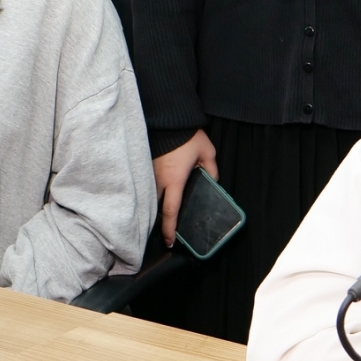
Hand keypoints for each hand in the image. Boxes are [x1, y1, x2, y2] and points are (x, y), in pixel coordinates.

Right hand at [152, 129, 218, 246]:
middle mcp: (158, 180)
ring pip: (151, 197)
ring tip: (162, 215)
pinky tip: (159, 194)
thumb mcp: (207, 152)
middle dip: (160, 222)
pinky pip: (148, 185)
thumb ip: (211, 169)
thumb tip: (213, 180)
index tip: (170, 242)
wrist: (169, 119)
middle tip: (166, 231)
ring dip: (155, 207)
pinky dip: (152, 193)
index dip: (170, 229)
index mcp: (174, 180)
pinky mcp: (146, 165)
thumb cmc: (188, 136)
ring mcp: (150, 173)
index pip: (170, 211)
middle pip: (156, 208)